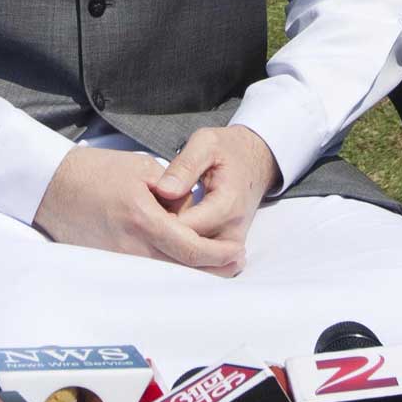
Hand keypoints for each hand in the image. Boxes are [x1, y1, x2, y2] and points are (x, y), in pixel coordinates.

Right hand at [33, 146, 244, 274]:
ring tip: (217, 264)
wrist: (52, 185)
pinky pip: (146, 273)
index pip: (190, 248)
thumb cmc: (96, 171)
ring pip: (166, 276)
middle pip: (182, 270)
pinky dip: (169, 271)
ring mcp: (118, 259)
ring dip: (193, 272)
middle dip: (213, 269)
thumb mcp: (142, 168)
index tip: (236, 250)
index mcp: (143, 218)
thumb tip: (192, 210)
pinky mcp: (109, 263)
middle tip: (236, 262)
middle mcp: (132, 246)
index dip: (217, 254)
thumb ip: (173, 191)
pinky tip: (184, 263)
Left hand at [149, 126, 280, 253]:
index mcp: (227, 205)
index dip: (159, 220)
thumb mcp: (205, 143)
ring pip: (192, 258)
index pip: (185, 228)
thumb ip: (185, 166)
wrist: (257, 161)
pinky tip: (170, 230)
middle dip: (162, 234)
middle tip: (146, 214)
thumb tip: (164, 191)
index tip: (144, 206)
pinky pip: (201, 257)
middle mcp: (232, 231)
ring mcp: (231, 244)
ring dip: (172, 243)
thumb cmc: (229, 150)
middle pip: (187, 249)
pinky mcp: (228, 249)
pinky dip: (183, 247)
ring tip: (158, 220)